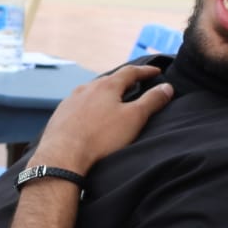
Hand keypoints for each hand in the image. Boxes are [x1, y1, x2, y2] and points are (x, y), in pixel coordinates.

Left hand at [32, 63, 172, 173]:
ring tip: (113, 99)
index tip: (157, 71)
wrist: (62, 156)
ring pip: (92, 91)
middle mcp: (87, 88)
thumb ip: (152, 101)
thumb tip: (167, 87)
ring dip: (105, 93)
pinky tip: (91, 115)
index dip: (145, 71)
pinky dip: (90, 106)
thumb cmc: (101, 137)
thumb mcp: (134, 118)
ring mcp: (71, 100)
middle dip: (124, 81)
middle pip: (109, 80)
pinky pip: (79, 105)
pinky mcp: (61, 115)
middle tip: (136, 83)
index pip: (130, 72)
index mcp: (106, 86)